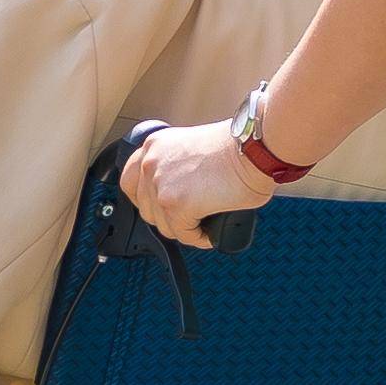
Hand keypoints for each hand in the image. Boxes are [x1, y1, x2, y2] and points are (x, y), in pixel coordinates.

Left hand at [121, 119, 274, 245]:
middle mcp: (151, 164)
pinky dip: (199, 237)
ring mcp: (160, 186)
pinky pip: (184, 235)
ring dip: (185, 228)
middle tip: (189, 217)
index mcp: (155, 147)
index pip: (130, 181)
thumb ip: (176, 168)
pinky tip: (211, 230)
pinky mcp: (176, 205)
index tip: (160, 205)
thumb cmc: (238, 146)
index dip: (146, 198)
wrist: (254, 149)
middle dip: (167, 217)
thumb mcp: (192, 148)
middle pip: (146, 208)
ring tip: (205, 222)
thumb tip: (180, 192)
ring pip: (164, 225)